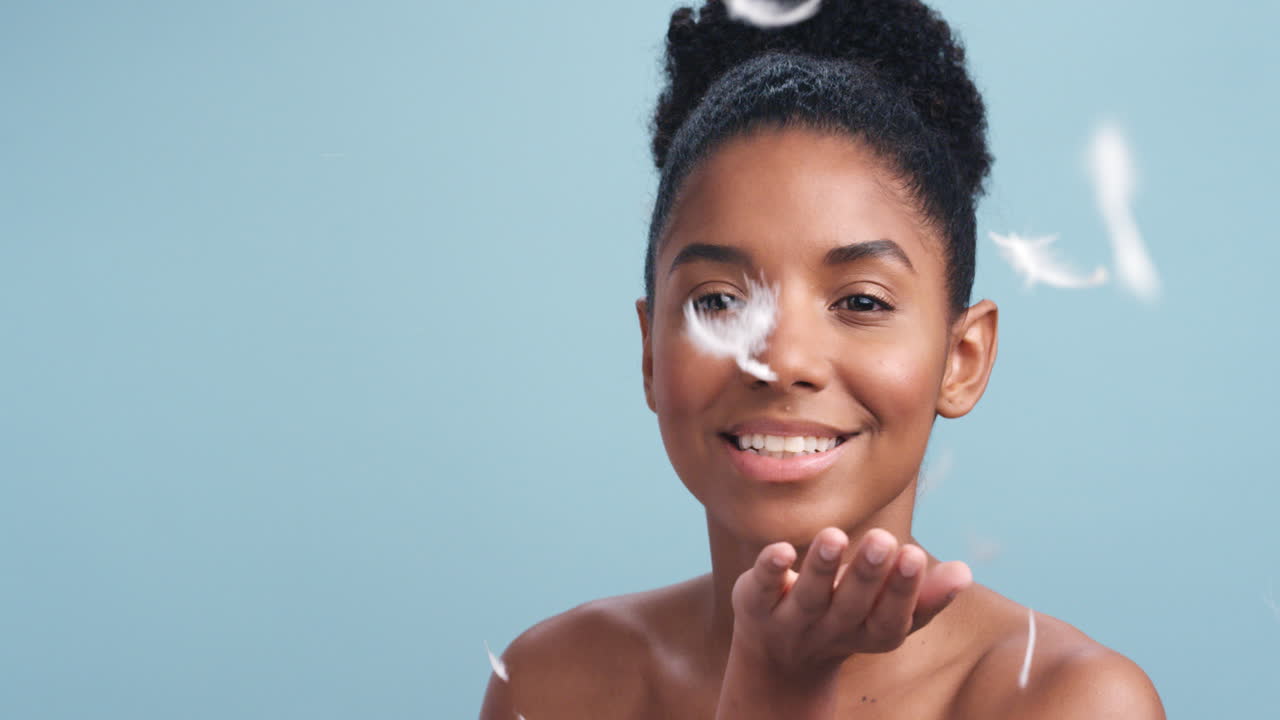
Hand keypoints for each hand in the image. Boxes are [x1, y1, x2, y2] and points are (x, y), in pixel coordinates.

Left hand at [729, 527, 971, 677]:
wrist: (777, 656)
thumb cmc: (844, 616)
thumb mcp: (883, 612)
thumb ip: (922, 595)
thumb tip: (965, 573)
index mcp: (867, 633)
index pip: (890, 620)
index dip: (904, 593)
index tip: (916, 555)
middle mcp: (830, 630)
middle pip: (851, 606)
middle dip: (869, 575)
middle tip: (883, 539)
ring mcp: (791, 620)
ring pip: (809, 597)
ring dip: (822, 568)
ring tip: (834, 536)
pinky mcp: (755, 603)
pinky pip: (761, 588)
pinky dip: (770, 570)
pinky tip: (780, 550)